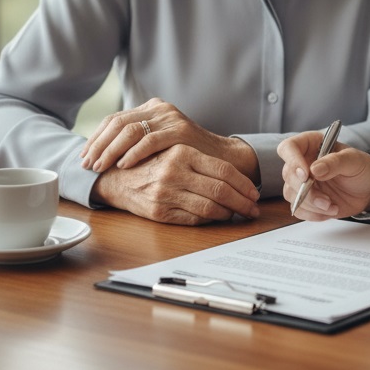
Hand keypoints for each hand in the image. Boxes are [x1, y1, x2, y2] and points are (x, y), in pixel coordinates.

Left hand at [81, 97, 259, 184]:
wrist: (219, 158)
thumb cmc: (184, 156)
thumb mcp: (157, 142)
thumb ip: (136, 140)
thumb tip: (98, 152)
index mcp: (151, 108)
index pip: (114, 119)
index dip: (96, 138)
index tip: (84, 156)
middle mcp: (159, 108)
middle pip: (118, 123)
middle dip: (98, 145)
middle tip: (87, 164)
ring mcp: (170, 118)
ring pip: (129, 130)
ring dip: (110, 150)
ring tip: (100, 166)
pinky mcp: (180, 131)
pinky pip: (149, 140)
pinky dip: (133, 153)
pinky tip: (123, 165)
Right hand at [90, 144, 259, 224]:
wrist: (115, 176)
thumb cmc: (152, 162)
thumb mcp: (176, 150)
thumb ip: (202, 161)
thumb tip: (238, 179)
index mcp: (182, 152)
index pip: (224, 170)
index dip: (243, 184)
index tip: (254, 193)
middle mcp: (174, 171)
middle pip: (221, 190)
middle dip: (242, 202)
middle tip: (253, 209)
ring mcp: (165, 193)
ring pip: (210, 207)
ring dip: (229, 213)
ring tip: (239, 214)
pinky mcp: (158, 212)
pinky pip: (194, 219)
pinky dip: (210, 219)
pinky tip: (218, 217)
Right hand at [277, 132, 369, 219]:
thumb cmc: (362, 168)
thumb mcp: (354, 160)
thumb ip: (335, 162)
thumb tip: (314, 169)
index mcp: (312, 145)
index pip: (289, 148)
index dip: (293, 161)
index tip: (306, 175)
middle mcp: (303, 162)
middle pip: (288, 175)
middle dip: (306, 191)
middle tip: (325, 198)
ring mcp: (303, 183)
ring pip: (291, 194)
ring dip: (311, 204)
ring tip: (331, 205)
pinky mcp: (306, 200)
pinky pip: (299, 209)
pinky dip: (313, 214)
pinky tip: (330, 211)